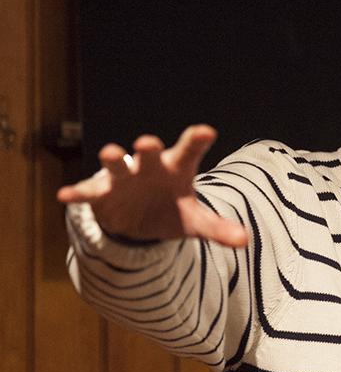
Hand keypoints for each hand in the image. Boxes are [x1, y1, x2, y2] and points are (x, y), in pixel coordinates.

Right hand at [57, 125, 247, 247]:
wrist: (138, 218)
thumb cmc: (171, 210)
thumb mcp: (195, 222)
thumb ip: (218, 229)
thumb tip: (245, 240)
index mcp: (176, 169)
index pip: (189, 152)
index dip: (197, 141)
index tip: (206, 131)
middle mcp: (149, 168)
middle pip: (149, 155)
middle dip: (147, 149)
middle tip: (148, 142)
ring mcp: (124, 178)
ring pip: (117, 165)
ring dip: (113, 159)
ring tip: (111, 152)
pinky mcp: (101, 194)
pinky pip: (88, 192)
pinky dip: (78, 193)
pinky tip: (64, 195)